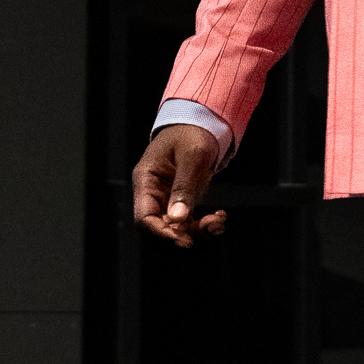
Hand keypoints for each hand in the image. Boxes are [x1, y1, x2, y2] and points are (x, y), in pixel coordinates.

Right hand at [132, 124, 226, 247]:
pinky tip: (219, 218)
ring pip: (176, 228)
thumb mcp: (191, 156)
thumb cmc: (191, 133)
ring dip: (198, 230)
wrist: (200, 122)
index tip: (185, 241)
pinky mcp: (180, 201)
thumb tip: (178, 218)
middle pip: (161, 227)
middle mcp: (152, 193)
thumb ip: (184, 187)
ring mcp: (166, 198)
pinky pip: (188, 221)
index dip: (162, 234)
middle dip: (186, 233)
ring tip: (219, 222)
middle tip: (213, 226)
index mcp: (145, 180)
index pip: (144, 219)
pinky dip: (203, 223)